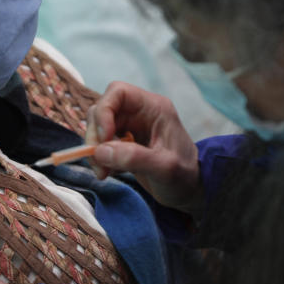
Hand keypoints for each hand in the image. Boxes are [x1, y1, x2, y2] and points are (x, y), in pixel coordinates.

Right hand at [87, 81, 202, 214]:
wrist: (190, 191)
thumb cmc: (184, 176)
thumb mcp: (165, 168)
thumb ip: (135, 158)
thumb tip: (100, 151)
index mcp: (154, 108)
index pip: (119, 92)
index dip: (104, 111)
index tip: (104, 138)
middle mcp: (140, 113)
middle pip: (102, 110)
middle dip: (95, 136)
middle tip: (99, 163)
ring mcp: (130, 127)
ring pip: (97, 127)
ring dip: (94, 150)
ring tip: (103, 173)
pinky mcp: (123, 143)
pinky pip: (100, 143)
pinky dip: (98, 158)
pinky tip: (108, 173)